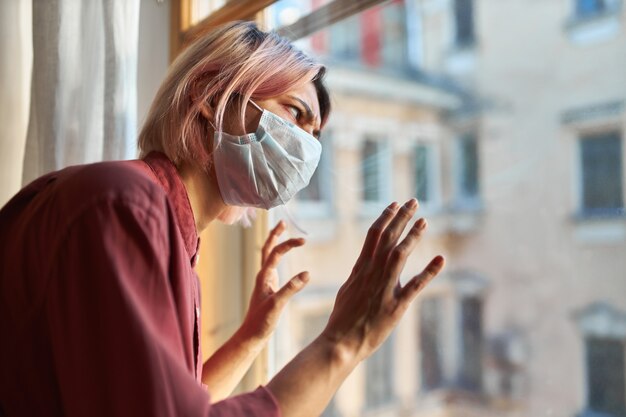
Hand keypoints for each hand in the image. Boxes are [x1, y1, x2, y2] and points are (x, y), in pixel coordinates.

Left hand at [240, 220, 309, 342]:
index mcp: (263, 277)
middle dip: (275, 235)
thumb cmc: (261, 322)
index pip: (275, 253)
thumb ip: (291, 288)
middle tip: (283, 222)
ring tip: (282, 233)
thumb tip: (307, 273)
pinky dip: (278, 257)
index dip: (288, 244)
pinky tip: (282, 257)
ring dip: (275, 243)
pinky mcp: (269, 288)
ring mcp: (265, 282)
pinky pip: (273, 266)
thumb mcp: (277, 305)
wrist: (251, 336)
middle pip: (267, 249)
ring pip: (268, 257)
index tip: (304, 241)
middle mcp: (263, 276)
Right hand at [321, 199, 444, 361]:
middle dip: (400, 218)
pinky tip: (441, 259)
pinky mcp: (395, 307)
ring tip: (424, 220)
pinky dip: (429, 272)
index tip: (395, 204)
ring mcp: (383, 289)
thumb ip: (359, 273)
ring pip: (399, 255)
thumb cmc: (342, 318)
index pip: (373, 236)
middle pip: (386, 238)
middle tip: (413, 201)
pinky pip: (414, 286)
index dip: (385, 218)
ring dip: (412, 236)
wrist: (340, 343)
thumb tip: (365, 262)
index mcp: (360, 268)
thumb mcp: (348, 289)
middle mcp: (371, 274)